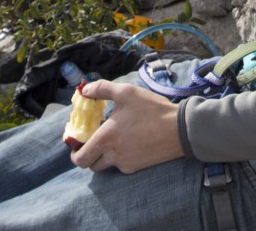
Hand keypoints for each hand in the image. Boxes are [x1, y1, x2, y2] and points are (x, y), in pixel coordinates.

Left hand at [69, 80, 183, 173]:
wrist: (180, 129)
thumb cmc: (151, 110)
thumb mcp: (126, 92)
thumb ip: (102, 89)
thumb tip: (84, 90)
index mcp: (105, 139)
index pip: (80, 158)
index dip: (75, 153)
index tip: (77, 143)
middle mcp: (113, 155)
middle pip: (91, 165)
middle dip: (88, 155)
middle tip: (92, 141)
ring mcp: (126, 164)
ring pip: (106, 165)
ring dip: (104, 156)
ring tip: (112, 139)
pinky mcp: (138, 167)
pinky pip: (122, 165)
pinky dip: (120, 156)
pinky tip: (129, 141)